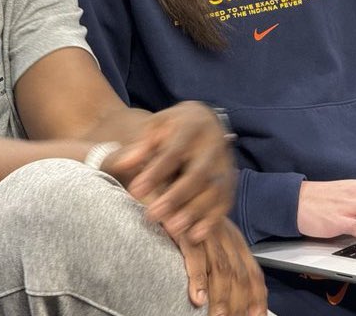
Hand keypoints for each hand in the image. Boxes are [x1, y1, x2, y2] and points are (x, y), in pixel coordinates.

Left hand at [103, 101, 235, 241]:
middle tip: (152, 214)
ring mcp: (225, 163)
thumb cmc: (173, 127)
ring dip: (195, 212)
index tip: (134, 190)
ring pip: (215, 190)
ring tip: (173, 229)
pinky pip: (226, 201)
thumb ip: (142, 145)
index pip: (174, 152)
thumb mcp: (156, 126)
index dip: (155, 172)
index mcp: (192, 127)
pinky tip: (195, 235)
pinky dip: (212, 220)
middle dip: (176, 196)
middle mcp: (213, 145)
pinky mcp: (230, 180)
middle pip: (199, 173)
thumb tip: (124, 164)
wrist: (204, 120)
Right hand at [177, 218, 267, 315]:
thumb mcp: (210, 239)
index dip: (257, 296)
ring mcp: (206, 232)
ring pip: (221, 268)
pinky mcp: (186, 230)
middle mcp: (224, 235)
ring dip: (221, 296)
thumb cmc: (185, 220)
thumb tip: (233, 296)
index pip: (252, 271)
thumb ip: (223, 261)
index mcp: (233, 238)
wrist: (166, 194)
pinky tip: (198, 298)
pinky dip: (198, 279)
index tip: (258, 315)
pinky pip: (195, 257)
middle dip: (239, 302)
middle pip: (238, 273)